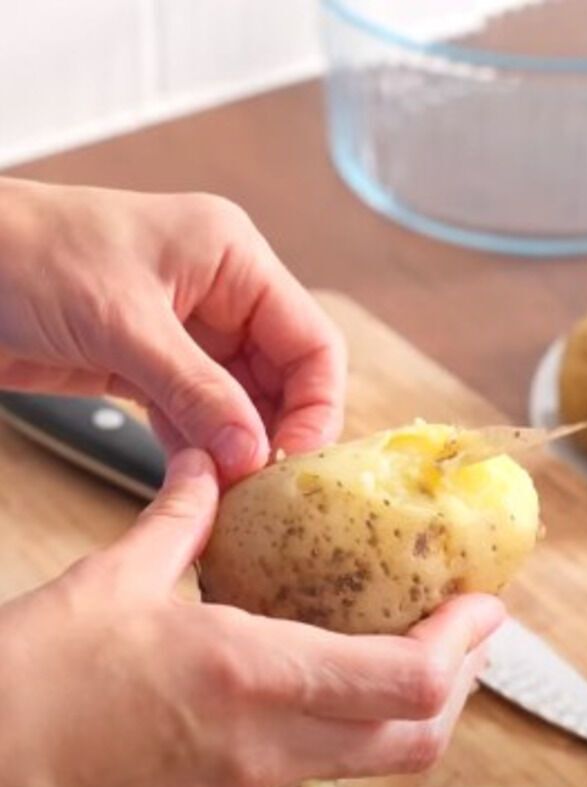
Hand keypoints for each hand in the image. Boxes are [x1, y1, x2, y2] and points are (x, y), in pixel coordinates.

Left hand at [0, 178, 344, 482]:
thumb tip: (252, 452)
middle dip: (276, 430)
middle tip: (264, 487)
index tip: (294, 459)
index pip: (311, 339)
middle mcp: (219, 291)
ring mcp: (182, 328)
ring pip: (239, 400)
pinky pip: (193, 412)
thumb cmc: (20, 252)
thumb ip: (195, 390)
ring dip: (236, 446)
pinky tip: (198, 479)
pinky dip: (197, 446)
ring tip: (232, 493)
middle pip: (283, 375)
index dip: (316, 403)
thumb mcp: (121, 323)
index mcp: (232, 257)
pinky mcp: (143, 361)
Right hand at [0, 450, 501, 786]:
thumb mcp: (109, 584)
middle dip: (460, 684)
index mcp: (252, 680)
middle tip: (468, 634)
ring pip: (368, 764)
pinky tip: (315, 690)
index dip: (467, 645)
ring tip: (406, 653)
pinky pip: (306, 777)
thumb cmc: (18, 691)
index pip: (411, 681)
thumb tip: (213, 464)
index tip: (485, 605)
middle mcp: (266, 750)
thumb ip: (183, 521)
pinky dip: (337, 732)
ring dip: (405, 713)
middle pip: (418, 738)